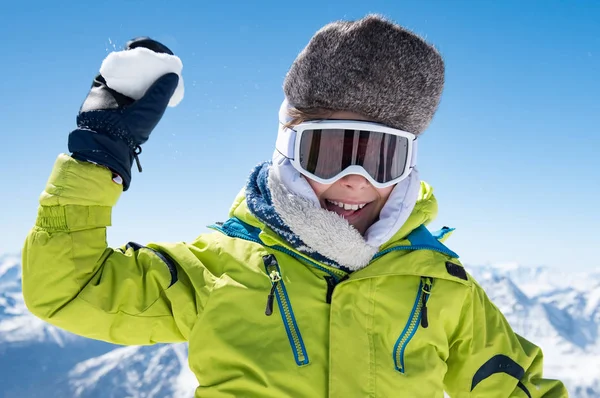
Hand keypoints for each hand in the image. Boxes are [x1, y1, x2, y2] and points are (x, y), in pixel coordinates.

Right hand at [68, 37, 178, 190]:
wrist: (104, 135)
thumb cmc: (133, 127)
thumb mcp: (152, 109)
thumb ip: (161, 92)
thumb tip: (174, 75)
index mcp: (145, 102)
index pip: (155, 81)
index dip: (159, 69)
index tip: (166, 57)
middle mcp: (132, 95)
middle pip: (140, 72)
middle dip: (145, 60)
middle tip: (150, 48)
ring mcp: (116, 90)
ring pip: (125, 69)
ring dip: (131, 57)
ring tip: (139, 45)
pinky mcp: (101, 86)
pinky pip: (109, 69)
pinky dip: (116, 59)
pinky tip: (124, 51)